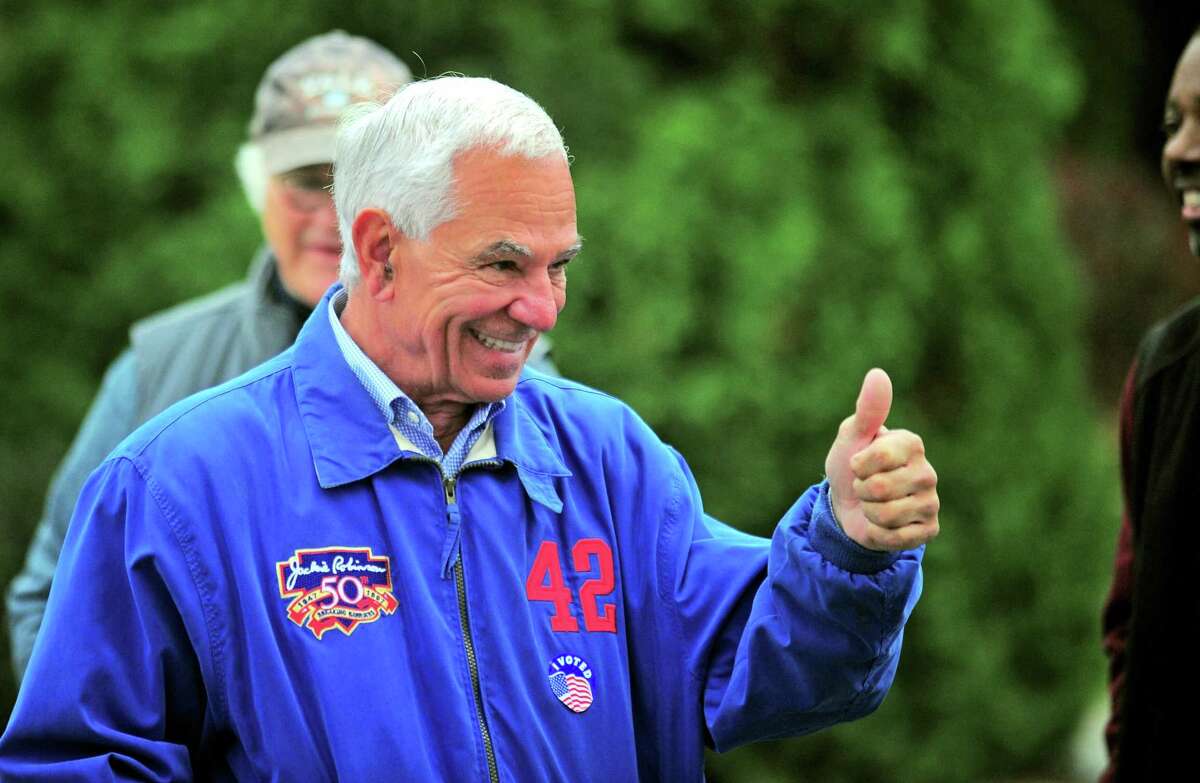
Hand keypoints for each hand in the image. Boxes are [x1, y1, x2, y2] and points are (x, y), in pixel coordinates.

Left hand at [823, 368, 939, 551]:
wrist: (848, 506)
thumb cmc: (851, 465)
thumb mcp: (852, 437)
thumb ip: (867, 409)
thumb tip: (878, 374)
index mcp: (911, 443)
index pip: (874, 459)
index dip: (856, 466)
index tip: (858, 463)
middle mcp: (928, 471)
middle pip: (880, 490)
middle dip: (861, 491)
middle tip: (866, 487)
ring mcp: (931, 502)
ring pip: (886, 515)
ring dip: (869, 513)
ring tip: (873, 504)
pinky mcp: (929, 529)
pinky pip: (895, 537)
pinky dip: (878, 533)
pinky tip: (883, 524)